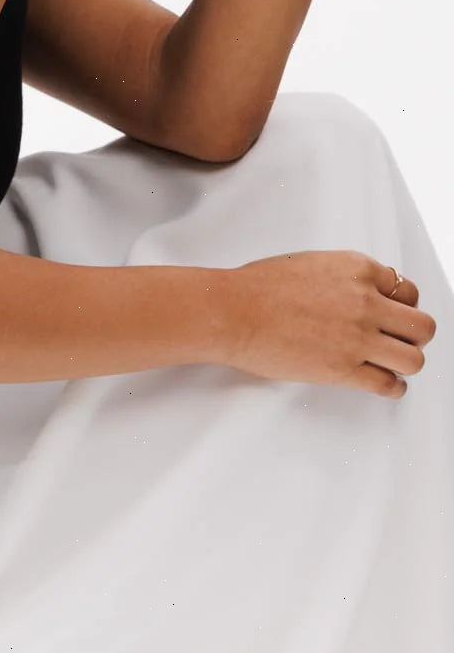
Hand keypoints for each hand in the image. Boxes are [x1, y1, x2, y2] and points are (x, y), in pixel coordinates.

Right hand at [222, 251, 435, 398]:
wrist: (231, 311)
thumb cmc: (255, 288)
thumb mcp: (308, 264)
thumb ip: (340, 278)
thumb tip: (349, 295)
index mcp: (357, 270)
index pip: (406, 290)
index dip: (401, 305)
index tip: (393, 314)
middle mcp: (365, 302)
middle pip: (421, 326)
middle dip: (412, 336)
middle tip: (400, 341)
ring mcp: (357, 337)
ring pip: (414, 359)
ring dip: (404, 363)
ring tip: (390, 364)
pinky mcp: (343, 369)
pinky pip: (388, 384)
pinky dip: (392, 388)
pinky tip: (385, 384)